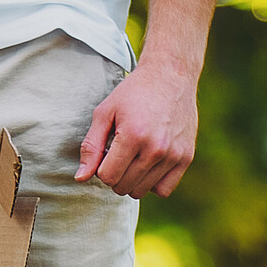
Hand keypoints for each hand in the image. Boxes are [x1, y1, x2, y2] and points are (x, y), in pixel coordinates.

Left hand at [76, 61, 199, 197]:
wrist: (171, 75)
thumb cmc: (133, 93)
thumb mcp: (105, 113)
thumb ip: (90, 147)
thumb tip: (81, 178)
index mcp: (133, 136)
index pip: (107, 177)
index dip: (101, 168)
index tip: (107, 151)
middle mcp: (155, 148)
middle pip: (123, 186)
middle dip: (115, 174)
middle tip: (119, 153)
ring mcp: (173, 154)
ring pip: (141, 191)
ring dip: (132, 180)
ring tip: (134, 157)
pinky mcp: (186, 157)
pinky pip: (164, 190)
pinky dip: (153, 183)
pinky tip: (149, 165)